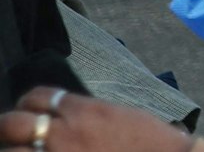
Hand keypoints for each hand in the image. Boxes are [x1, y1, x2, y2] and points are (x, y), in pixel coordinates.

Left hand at [0, 88, 192, 151]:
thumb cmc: (150, 140)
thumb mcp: (120, 115)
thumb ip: (89, 113)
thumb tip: (67, 116)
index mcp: (83, 110)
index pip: (38, 97)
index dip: (29, 102)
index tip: (28, 109)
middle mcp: (64, 132)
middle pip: (14, 123)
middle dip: (7, 126)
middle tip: (9, 131)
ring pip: (13, 151)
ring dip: (13, 149)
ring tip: (17, 149)